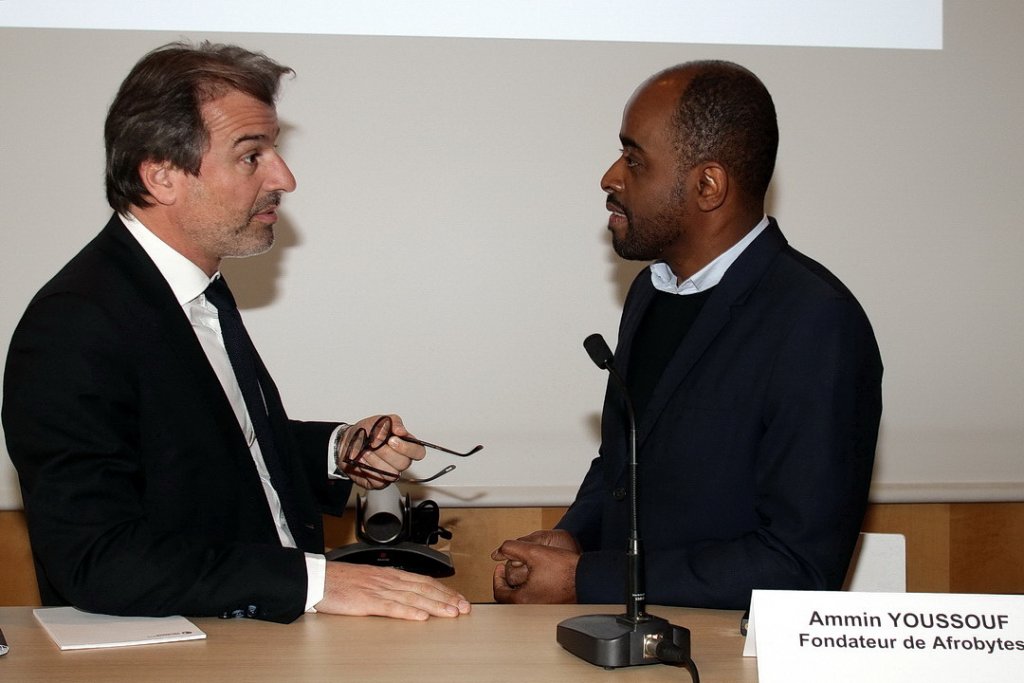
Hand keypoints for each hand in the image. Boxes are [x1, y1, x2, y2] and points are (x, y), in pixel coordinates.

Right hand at [316, 562, 470, 619]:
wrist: (318, 578)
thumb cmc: (341, 581)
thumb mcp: (370, 579)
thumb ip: (389, 586)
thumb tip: (408, 595)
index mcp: (390, 575)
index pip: (424, 582)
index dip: (444, 591)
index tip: (459, 599)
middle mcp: (388, 580)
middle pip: (424, 589)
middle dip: (446, 599)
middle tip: (464, 608)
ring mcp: (378, 590)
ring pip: (413, 598)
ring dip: (435, 606)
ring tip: (451, 613)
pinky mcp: (366, 601)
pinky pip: (391, 607)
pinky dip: (408, 612)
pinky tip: (421, 617)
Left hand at [337, 414, 425, 488]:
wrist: (347, 442)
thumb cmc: (366, 432)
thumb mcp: (380, 420)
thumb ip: (393, 422)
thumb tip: (401, 431)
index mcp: (405, 445)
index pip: (418, 452)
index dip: (407, 448)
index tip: (391, 440)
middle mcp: (400, 460)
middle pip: (404, 463)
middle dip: (386, 452)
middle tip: (373, 444)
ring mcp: (390, 472)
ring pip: (391, 473)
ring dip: (375, 461)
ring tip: (365, 451)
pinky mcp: (379, 482)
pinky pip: (378, 480)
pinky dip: (367, 469)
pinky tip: (362, 461)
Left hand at [491, 530, 579, 603]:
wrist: (587, 577)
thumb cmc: (565, 569)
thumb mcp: (534, 552)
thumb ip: (512, 548)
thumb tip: (499, 551)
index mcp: (523, 599)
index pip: (499, 593)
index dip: (497, 578)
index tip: (499, 568)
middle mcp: (531, 608)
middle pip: (509, 597)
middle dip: (506, 581)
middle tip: (507, 570)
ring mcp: (541, 608)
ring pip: (521, 598)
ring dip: (518, 585)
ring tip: (522, 571)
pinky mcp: (550, 606)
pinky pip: (533, 599)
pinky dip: (529, 589)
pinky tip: (536, 577)